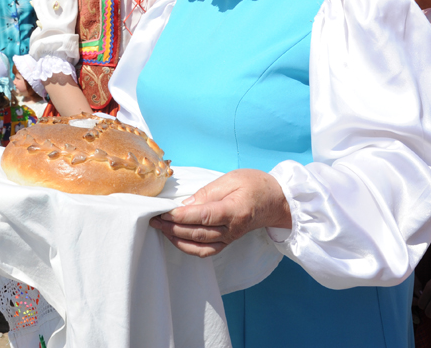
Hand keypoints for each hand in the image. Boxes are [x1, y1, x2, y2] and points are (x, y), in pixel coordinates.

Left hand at [150, 169, 289, 257]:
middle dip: (172, 227)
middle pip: (197, 233)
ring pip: (199, 245)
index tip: (163, 211)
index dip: (181, 216)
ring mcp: (230, 238)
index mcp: (235, 210)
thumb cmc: (255, 185)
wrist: (277, 201)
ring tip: (160, 227)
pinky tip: (175, 238)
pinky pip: (206, 251)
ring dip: (176, 238)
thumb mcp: (232, 178)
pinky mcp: (227, 241)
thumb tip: (186, 204)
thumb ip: (209, 191)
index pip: (203, 216)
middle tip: (153, 218)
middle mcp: (232, 228)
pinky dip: (188, 247)